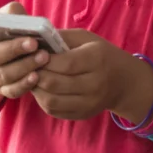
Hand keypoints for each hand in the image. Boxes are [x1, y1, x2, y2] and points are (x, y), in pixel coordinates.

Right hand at [0, 2, 49, 100]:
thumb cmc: (7, 40)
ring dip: (25, 66)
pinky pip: (12, 91)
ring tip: (43, 57)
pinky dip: (24, 84)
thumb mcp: (5, 25)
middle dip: (13, 49)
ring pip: (5, 75)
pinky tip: (36, 76)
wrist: (3, 66)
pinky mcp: (4, 90)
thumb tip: (15, 13)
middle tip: (33, 43)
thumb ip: (10, 15)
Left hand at [30, 30, 146, 120]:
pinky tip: (42, 89)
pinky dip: (43, 100)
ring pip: (51, 101)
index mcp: (97, 60)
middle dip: (37, 74)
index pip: (65, 63)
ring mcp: (89, 103)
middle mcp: (95, 84)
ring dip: (37, 89)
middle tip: (29, 66)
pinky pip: (55, 111)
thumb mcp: (86, 39)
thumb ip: (62, 37)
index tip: (34, 54)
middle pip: (55, 83)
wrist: (123, 82)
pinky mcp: (82, 114)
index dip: (45, 60)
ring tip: (33, 78)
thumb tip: (35, 38)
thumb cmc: (101, 55)